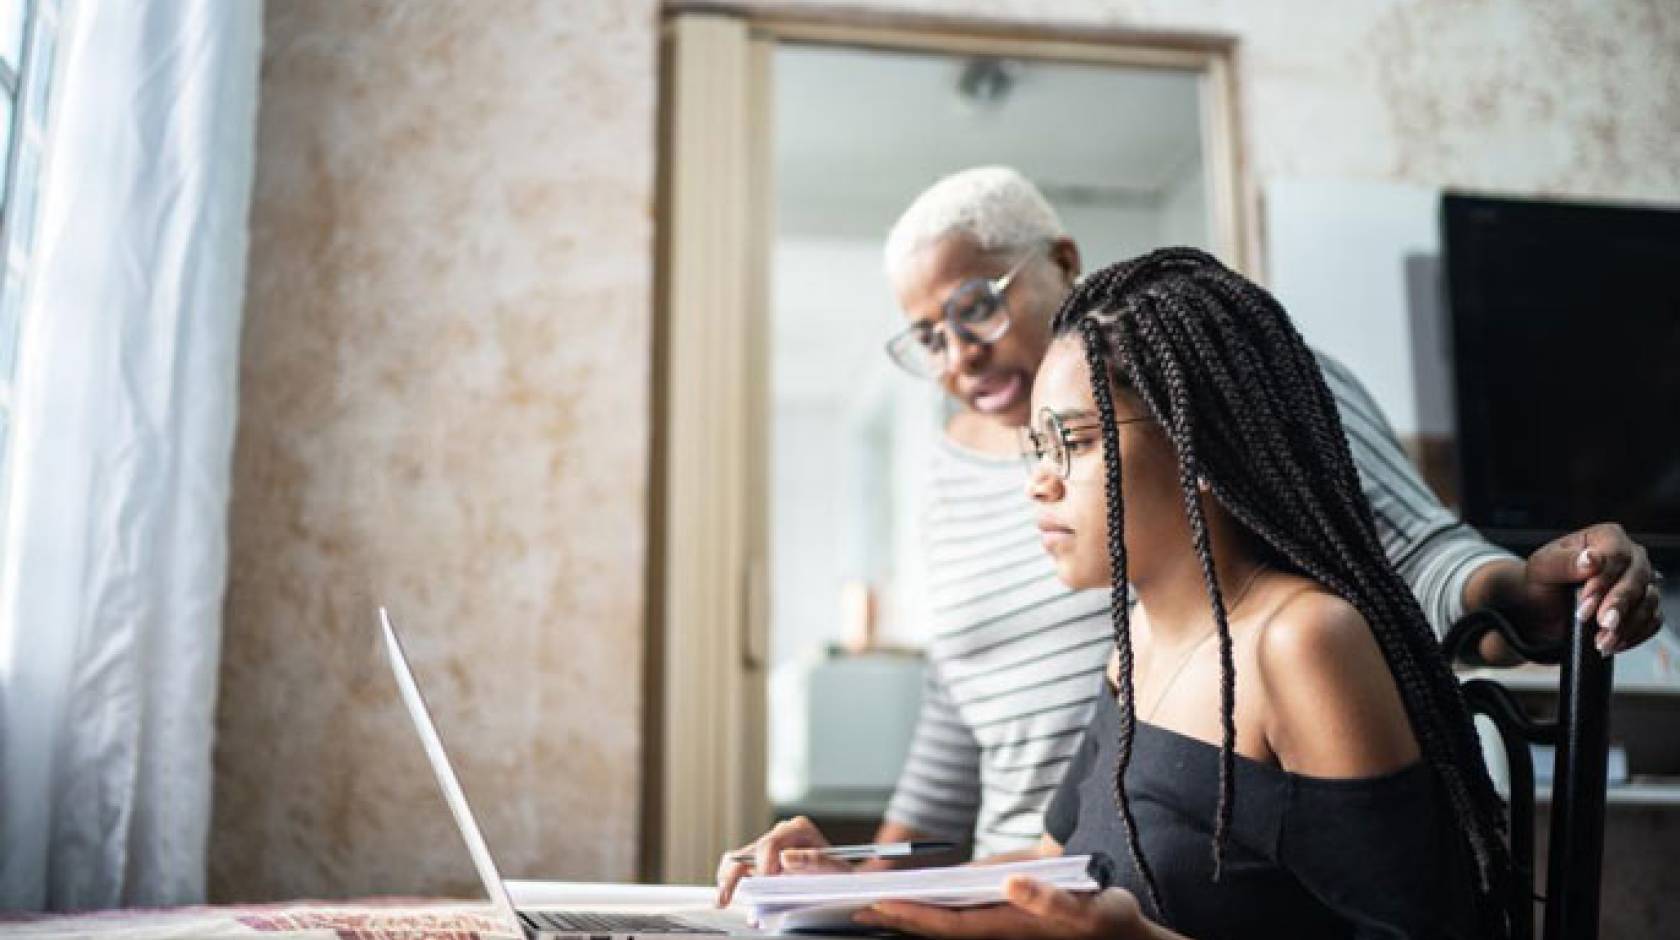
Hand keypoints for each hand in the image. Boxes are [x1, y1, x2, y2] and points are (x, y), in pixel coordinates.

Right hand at [714, 816, 848, 907]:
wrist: (841, 880)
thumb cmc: (840, 873)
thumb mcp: (835, 867)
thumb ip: (814, 860)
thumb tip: (786, 858)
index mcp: (797, 829)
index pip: (771, 844)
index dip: (764, 864)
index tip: (765, 880)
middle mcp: (780, 836)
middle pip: (749, 851)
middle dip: (735, 873)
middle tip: (729, 896)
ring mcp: (768, 850)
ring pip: (737, 859)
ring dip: (728, 879)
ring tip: (723, 899)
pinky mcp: (761, 864)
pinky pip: (739, 870)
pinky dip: (732, 884)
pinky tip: (729, 898)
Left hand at [853, 877, 1165, 939]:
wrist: (1119, 928)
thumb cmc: (1108, 919)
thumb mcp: (1091, 908)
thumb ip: (1052, 900)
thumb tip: (1012, 885)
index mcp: (1007, 929)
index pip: (947, 924)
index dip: (912, 915)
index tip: (877, 904)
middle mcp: (990, 927)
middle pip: (929, 921)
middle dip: (889, 911)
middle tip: (847, 901)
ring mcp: (988, 918)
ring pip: (933, 914)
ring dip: (897, 904)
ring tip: (855, 893)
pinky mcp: (991, 907)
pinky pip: (946, 904)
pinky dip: (918, 896)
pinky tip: (896, 888)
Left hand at [1472, 524, 1663, 657]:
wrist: (1542, 606)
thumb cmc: (1543, 580)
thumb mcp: (1542, 568)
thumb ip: (1564, 562)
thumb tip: (1592, 559)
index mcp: (1606, 537)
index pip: (1616, 555)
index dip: (1603, 580)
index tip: (1585, 601)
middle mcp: (1630, 556)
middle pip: (1637, 578)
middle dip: (1618, 604)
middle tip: (1602, 624)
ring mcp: (1641, 582)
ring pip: (1649, 601)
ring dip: (1627, 625)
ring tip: (1602, 641)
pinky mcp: (1644, 606)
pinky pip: (1652, 620)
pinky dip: (1635, 634)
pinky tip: (1613, 642)